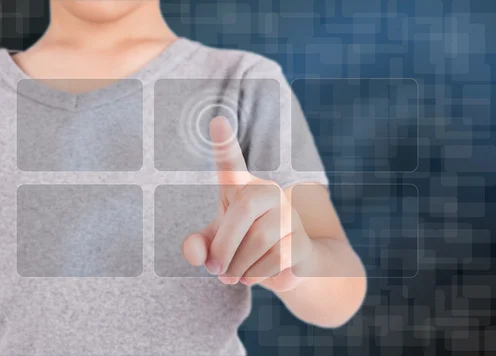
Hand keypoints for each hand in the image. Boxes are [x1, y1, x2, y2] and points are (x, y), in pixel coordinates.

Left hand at [182, 116, 314, 292]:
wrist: (290, 270)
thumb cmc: (245, 249)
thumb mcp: (215, 246)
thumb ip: (197, 246)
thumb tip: (196, 253)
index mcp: (242, 190)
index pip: (231, 163)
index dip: (224, 143)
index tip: (217, 120)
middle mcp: (269, 194)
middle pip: (244, 209)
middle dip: (224, 244)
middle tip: (214, 268)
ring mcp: (289, 216)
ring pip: (259, 239)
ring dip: (237, 265)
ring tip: (230, 275)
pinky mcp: (302, 242)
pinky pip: (275, 259)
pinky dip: (255, 274)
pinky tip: (251, 276)